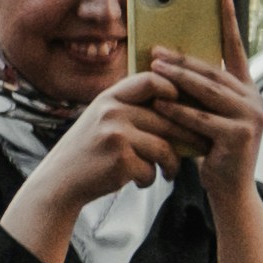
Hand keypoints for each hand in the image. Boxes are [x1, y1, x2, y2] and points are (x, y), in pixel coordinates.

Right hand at [26, 81, 185, 219]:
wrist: (60, 180)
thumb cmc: (88, 150)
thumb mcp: (102, 118)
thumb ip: (130, 107)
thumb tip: (177, 102)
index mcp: (109, 97)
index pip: (151, 80)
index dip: (174, 89)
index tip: (187, 105)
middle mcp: (112, 111)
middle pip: (167, 118)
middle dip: (189, 136)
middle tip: (203, 146)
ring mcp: (115, 135)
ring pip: (164, 147)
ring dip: (171, 164)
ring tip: (170, 172)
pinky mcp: (120, 160)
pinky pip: (151, 169)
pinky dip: (150, 179)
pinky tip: (142, 182)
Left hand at [139, 58, 262, 209]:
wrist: (229, 189)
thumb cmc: (211, 149)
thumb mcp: (205, 114)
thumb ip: (197, 92)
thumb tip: (162, 61)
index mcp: (247, 90)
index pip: (236, 49)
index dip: (228, 20)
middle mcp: (255, 99)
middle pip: (213, 72)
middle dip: (182, 60)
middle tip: (155, 50)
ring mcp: (251, 117)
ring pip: (207, 92)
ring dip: (177, 80)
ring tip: (152, 70)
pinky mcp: (241, 135)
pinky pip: (202, 119)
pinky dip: (178, 111)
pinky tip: (157, 104)